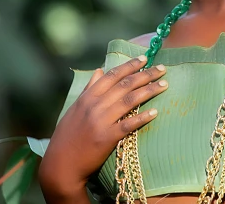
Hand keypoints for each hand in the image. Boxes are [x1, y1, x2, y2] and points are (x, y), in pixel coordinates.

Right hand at [39, 55, 167, 200]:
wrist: (60, 164)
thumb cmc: (68, 136)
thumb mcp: (75, 108)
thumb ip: (89, 89)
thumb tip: (100, 70)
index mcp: (87, 97)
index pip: (112, 75)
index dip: (129, 65)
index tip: (144, 58)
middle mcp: (94, 106)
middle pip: (125, 85)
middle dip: (145, 75)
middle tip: (162, 68)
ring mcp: (101, 121)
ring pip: (129, 101)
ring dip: (149, 91)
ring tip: (164, 84)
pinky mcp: (107, 138)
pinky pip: (128, 125)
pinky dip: (142, 118)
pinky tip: (155, 112)